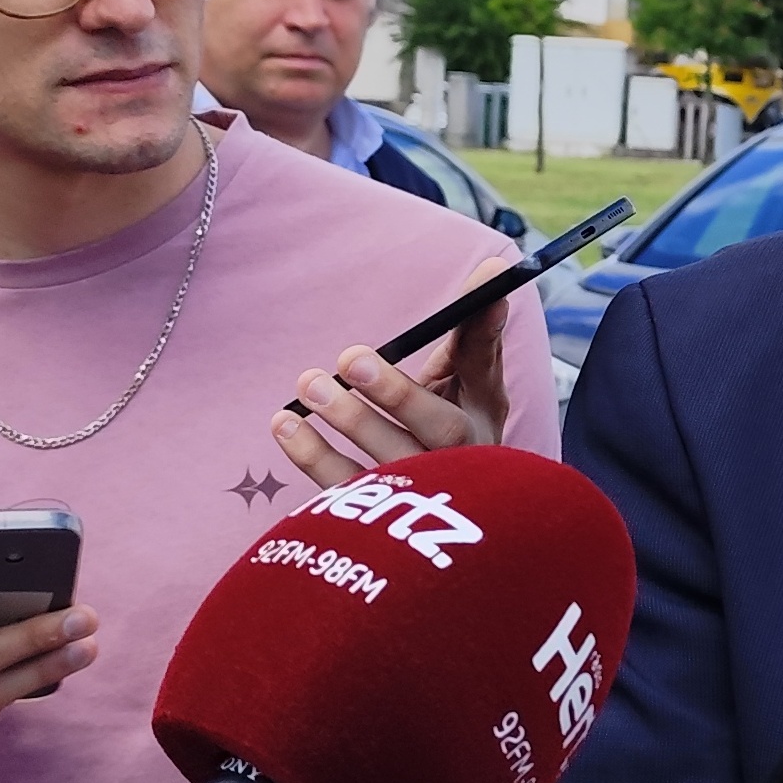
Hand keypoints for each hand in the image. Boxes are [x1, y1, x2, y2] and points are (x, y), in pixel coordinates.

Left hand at [273, 252, 516, 490]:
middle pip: (441, 433)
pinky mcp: (375, 515)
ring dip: (349, 422)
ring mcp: (420, 493)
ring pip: (391, 463)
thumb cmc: (448, 424)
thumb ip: (471, 331)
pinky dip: (312, 458)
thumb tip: (496, 267)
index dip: (483, 336)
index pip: (488, 372)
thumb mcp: (466, 380)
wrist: (438, 508)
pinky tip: (286, 425)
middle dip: (397, 394)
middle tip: (352, 358)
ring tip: (309, 384)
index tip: (486, 293)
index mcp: (483, 415)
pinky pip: (345, 488)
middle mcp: (461, 460)